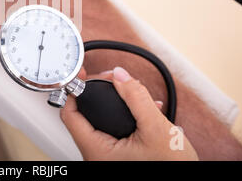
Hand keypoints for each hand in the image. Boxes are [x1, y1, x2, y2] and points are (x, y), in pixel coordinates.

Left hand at [61, 67, 198, 160]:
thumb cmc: (172, 167)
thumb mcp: (156, 128)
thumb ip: (136, 98)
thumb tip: (120, 74)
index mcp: (97, 150)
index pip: (69, 115)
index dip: (74, 91)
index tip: (82, 75)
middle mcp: (97, 154)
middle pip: (85, 114)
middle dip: (102, 93)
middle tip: (116, 80)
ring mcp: (108, 155)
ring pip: (101, 120)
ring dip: (118, 103)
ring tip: (136, 93)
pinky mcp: (119, 154)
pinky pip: (114, 129)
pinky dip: (126, 115)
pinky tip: (145, 109)